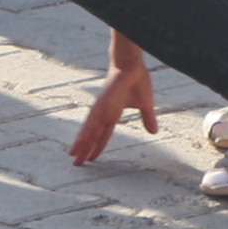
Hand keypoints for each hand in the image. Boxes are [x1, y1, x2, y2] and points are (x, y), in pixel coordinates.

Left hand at [69, 41, 157, 165]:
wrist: (132, 64)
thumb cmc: (137, 81)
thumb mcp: (146, 105)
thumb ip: (147, 119)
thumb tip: (154, 133)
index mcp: (113, 114)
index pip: (103, 135)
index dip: (97, 147)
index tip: (91, 158)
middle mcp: (104, 113)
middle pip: (92, 136)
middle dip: (85, 149)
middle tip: (76, 164)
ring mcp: (101, 108)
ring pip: (89, 130)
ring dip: (81, 144)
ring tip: (73, 156)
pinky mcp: (101, 103)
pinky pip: (92, 119)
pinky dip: (86, 131)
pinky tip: (80, 141)